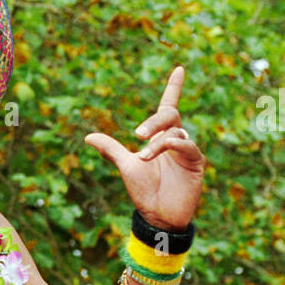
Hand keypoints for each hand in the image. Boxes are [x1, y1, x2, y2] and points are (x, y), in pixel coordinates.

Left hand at [83, 65, 204, 230]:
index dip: (174, 88)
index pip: (169, 106)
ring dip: (157, 142)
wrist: (156, 216)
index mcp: (161, 137)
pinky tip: (159, 152)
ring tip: (142, 157)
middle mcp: (176, 140)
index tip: (179, 68)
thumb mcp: (125, 166)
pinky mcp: (195, 163)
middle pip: (170, 115)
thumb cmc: (144, 191)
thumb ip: (111, 149)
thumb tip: (88, 136)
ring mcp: (187, 151)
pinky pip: (187, 146)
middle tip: (137, 134)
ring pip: (175, 132)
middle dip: (153, 121)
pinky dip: (172, 146)